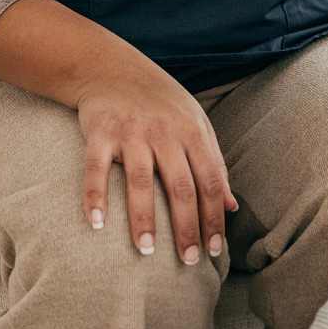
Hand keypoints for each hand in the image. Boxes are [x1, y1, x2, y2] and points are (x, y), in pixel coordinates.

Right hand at [0, 0, 238, 267]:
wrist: (112, 67)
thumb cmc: (160, 103)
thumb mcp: (195, 124)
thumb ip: (213, 163)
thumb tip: (231, 206)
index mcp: (193, 132)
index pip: (210, 182)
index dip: (214, 218)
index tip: (214, 250)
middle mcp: (165, 132)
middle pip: (181, 186)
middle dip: (186, 227)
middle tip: (188, 261)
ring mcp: (132, 131)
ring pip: (141, 181)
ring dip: (144, 218)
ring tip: (147, 251)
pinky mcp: (100, 131)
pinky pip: (96, 168)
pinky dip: (96, 196)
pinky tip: (96, 225)